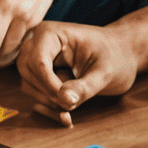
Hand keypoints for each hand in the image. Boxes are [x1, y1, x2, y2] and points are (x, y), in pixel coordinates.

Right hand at [16, 22, 138, 124]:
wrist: (119, 56)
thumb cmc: (114, 57)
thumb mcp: (105, 72)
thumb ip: (85, 87)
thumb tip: (64, 100)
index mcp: (51, 33)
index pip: (37, 61)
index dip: (50, 85)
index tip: (69, 101)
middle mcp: (37, 42)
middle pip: (27, 72)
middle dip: (48, 93)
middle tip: (73, 104)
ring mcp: (35, 57)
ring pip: (27, 85)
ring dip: (48, 101)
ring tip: (74, 104)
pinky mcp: (39, 72)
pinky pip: (34, 93)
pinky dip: (48, 106)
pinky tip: (67, 114)